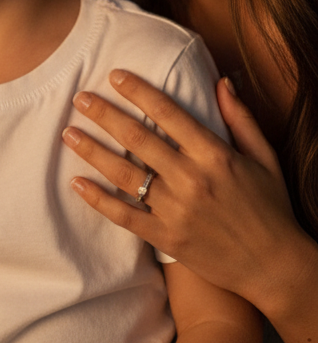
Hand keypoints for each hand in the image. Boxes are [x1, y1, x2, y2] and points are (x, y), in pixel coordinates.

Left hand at [61, 69, 304, 312]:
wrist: (275, 266)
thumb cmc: (271, 207)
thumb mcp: (264, 157)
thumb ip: (240, 118)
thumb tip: (221, 82)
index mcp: (215, 155)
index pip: (168, 113)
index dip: (139, 91)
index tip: (115, 75)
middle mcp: (192, 179)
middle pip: (138, 139)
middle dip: (105, 115)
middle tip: (80, 98)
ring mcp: (177, 211)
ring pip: (125, 175)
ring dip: (93, 152)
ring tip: (69, 133)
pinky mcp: (167, 239)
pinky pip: (125, 217)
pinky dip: (99, 200)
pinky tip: (77, 184)